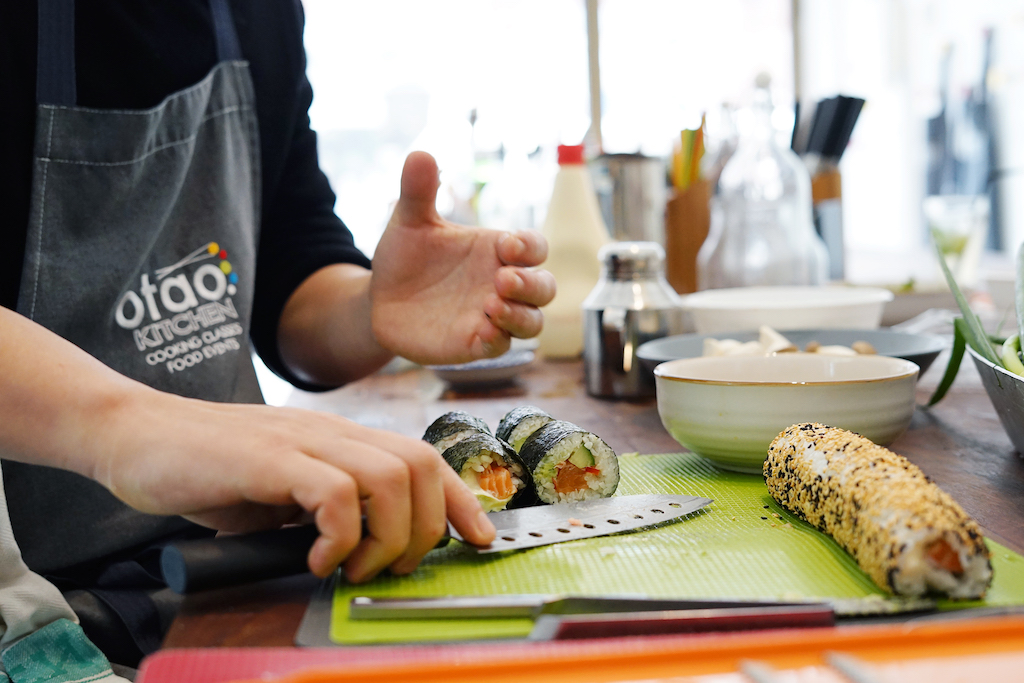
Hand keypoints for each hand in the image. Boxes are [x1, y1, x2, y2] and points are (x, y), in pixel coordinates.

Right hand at [95, 387, 495, 581]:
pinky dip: (338, 537)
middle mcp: (331, 433)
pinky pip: (333, 493)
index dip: (462, 500)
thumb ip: (324, 507)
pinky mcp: (268, 458)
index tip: (480, 538)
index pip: (425, 458)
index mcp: (340, 440)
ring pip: (392, 476)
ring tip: (354, 567)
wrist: (135, 435)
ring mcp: (303, 441)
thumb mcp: (281, 491)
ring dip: (388, 536)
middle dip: (428, 527)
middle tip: (391, 568)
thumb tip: (363, 549)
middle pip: (423, 463)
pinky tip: (312, 559)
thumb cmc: (207, 469)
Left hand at [370, 151, 555, 364]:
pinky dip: (496, 340)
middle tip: (502, 280)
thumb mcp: (409, 221)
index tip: (508, 244)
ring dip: (520, 315)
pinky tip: (479, 332)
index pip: (534, 247)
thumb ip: (418, 191)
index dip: (530, 246)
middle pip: (544, 287)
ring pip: (532, 322)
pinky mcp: (475, 344)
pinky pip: (499, 347)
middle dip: (532, 285)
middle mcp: (502, 285)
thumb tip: (419, 153)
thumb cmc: (406, 256)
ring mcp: (492, 317)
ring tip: (492, 306)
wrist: (380, 298)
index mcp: (496, 251)